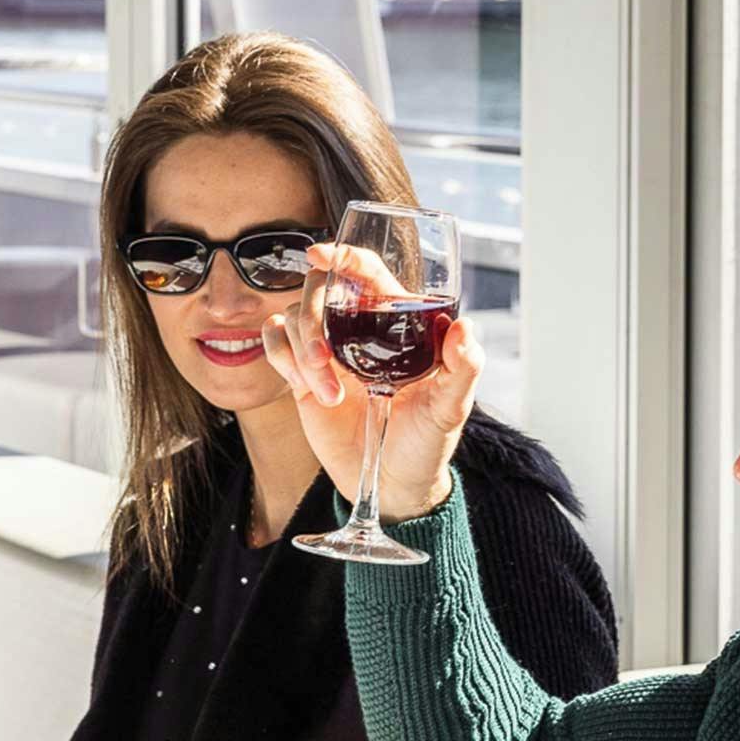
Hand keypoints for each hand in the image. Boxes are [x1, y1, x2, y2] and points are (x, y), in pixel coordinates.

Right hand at [261, 243, 482, 523]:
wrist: (392, 485)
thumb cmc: (426, 442)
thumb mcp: (451, 408)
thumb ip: (463, 368)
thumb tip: (463, 327)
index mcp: (397, 324)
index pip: (367, 273)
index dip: (343, 256)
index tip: (321, 255)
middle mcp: (360, 330)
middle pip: (321, 287)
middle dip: (314, 317)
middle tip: (323, 360)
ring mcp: (329, 351)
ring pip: (294, 315)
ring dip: (301, 349)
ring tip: (325, 392)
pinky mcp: (303, 375)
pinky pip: (276, 343)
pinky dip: (282, 357)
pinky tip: (305, 388)